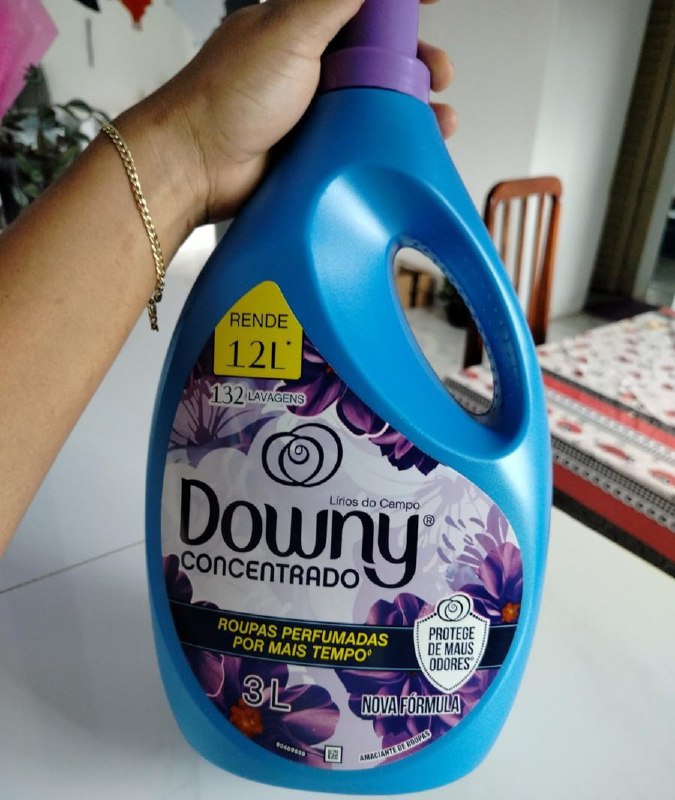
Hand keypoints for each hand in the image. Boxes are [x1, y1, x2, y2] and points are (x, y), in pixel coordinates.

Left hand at [145, 0, 454, 223]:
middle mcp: (310, 62)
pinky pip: (361, 138)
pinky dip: (387, 140)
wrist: (196, 168)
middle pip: (380, 53)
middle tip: (438, 74)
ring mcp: (313, 107)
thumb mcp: (289, 31)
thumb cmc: (225, 98)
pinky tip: (406, 146)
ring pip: (375, 99)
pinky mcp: (315, 147)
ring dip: (411, 105)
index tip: (434, 4)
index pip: (363, 4)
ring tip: (437, 117)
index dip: (401, 6)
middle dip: (417, 60)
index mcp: (301, 23)